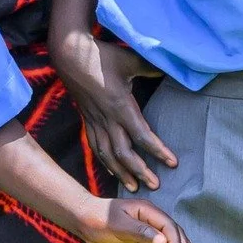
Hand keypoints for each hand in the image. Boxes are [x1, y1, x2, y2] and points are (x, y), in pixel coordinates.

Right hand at [53, 27, 175, 189]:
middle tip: (156, 185)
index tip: (172, 163)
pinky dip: (104, 162)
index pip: (141, 135)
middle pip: (123, 152)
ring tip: (134, 187)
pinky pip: (95, 146)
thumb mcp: (130, 60)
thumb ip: (151, 68)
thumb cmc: (102, 56)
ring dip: (121, 173)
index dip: (157, 151)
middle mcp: (107, 118)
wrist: (70, 55)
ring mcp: (94, 121)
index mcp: (120, 106)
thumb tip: (173, 70)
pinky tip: (113, 171)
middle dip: (140, 171)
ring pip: (107, 154)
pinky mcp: (86, 120)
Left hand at [76, 194, 197, 242]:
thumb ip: (140, 232)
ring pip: (173, 242)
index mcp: (148, 211)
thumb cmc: (99, 219)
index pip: (168, 227)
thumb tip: (162, 242)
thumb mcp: (118, 225)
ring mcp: (150, 231)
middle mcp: (153, 220)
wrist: (86, 220)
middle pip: (175, 234)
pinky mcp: (146, 242)